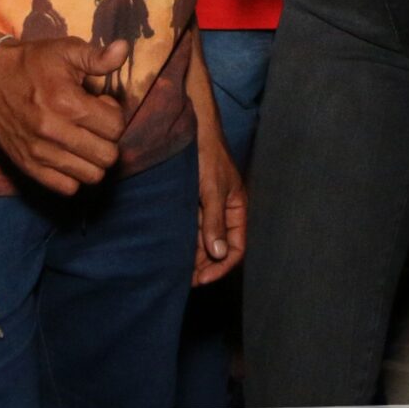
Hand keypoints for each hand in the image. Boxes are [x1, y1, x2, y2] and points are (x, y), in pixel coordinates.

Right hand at [0, 37, 127, 194]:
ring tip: (83, 140)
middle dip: (108, 139)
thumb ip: (97, 56)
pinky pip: (67, 188)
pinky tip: (69, 155)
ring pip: (91, 176)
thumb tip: (124, 49)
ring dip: (94, 160)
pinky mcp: (27, 166)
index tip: (100, 104)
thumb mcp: (66, 50)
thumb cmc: (32, 63)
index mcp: (67, 103)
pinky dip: (74, 176)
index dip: (114, 114)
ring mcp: (39, 153)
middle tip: (94, 124)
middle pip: (107, 156)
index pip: (115, 127)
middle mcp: (54, 132)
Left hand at [192, 125, 246, 285]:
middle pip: (218, 248)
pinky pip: (190, 228)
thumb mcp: (212, 189)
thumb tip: (218, 253)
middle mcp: (223, 211)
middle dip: (205, 265)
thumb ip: (214, 221)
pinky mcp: (191, 201)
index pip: (236, 248)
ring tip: (176, 270)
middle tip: (185, 280)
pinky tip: (171, 251)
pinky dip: (183, 241)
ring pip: (203, 240)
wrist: (190, 127)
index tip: (202, 279)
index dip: (222, 266)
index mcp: (237, 209)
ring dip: (193, 256)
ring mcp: (206, 207)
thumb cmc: (207, 153)